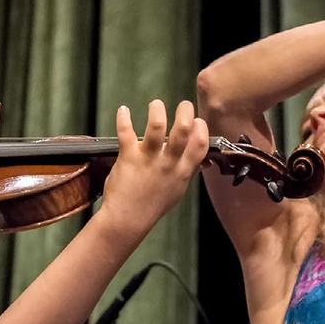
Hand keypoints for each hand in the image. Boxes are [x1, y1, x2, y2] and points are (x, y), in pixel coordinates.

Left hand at [98, 100, 209, 235]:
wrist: (127, 219)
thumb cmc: (151, 206)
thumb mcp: (177, 190)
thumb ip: (187, 172)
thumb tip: (200, 161)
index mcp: (182, 172)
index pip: (200, 145)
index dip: (201, 128)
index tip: (197, 120)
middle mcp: (168, 163)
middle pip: (183, 130)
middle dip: (185, 112)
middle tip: (183, 105)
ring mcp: (148, 159)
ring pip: (157, 126)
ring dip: (157, 110)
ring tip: (156, 104)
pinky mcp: (129, 157)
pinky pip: (126, 132)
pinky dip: (123, 118)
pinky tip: (123, 110)